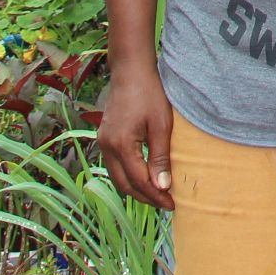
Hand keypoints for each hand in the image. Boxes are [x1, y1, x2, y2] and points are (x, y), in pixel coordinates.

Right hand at [97, 67, 175, 209]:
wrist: (130, 70)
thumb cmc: (149, 93)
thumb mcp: (161, 125)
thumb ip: (160, 157)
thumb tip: (162, 187)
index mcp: (121, 145)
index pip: (139, 181)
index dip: (156, 195)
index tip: (172, 204)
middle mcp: (107, 146)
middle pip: (124, 185)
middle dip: (145, 197)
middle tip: (166, 204)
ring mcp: (103, 142)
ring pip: (117, 177)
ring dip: (136, 189)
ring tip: (157, 194)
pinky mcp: (105, 137)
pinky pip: (114, 166)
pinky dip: (129, 176)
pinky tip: (144, 176)